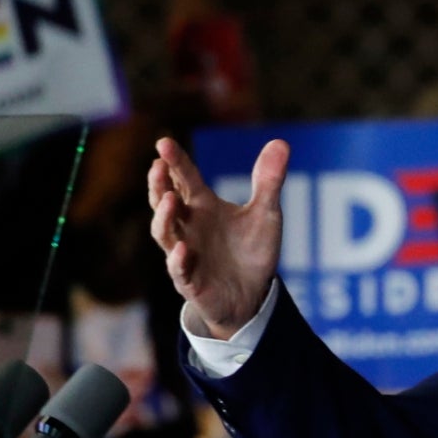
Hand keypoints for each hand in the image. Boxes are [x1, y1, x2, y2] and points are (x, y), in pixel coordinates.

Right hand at [147, 136, 286, 338]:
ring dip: (164, 217)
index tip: (164, 142)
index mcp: (203, 207)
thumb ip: (269, 181)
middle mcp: (188, 227)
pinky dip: (179, 259)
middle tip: (157, 165)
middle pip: (165, 202)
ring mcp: (185, 253)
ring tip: (170, 198)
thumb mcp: (266, 214)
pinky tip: (184, 248)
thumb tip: (280, 142)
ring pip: (164, 233)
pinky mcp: (190, 280)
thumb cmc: (251, 251)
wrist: (253, 296)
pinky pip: (180, 269)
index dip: (175, 162)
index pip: (185, 179)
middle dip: (159, 185)